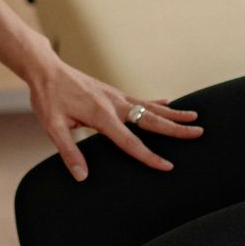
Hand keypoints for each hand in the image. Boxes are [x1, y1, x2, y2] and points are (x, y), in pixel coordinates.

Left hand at [24, 56, 202, 180]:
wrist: (45, 69)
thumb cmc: (48, 98)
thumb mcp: (53, 127)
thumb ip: (68, 152)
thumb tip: (82, 176)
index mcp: (101, 115)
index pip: (130, 141)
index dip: (149, 156)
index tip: (167, 166)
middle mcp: (114, 104)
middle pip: (151, 120)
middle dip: (176, 129)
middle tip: (199, 133)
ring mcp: (116, 96)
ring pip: (151, 107)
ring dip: (173, 114)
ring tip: (194, 118)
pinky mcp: (113, 92)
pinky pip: (141, 99)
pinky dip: (157, 103)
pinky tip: (169, 104)